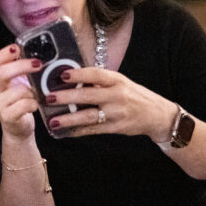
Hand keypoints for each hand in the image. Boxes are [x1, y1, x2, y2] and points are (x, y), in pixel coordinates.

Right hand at [0, 45, 39, 139]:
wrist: (18, 127)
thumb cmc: (20, 100)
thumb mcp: (19, 82)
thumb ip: (23, 68)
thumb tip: (39, 51)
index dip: (4, 53)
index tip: (17, 47)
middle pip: (1, 73)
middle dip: (21, 66)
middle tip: (38, 64)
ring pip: (16, 91)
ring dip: (32, 90)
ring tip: (38, 91)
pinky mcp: (7, 116)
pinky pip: (23, 106)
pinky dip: (33, 103)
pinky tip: (36, 104)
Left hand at [42, 66, 177, 140]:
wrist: (157, 115)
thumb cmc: (134, 96)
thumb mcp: (121, 82)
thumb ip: (100, 81)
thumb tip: (72, 78)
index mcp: (117, 80)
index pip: (96, 74)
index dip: (79, 74)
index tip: (62, 74)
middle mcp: (117, 95)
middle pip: (88, 96)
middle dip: (66, 97)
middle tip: (49, 97)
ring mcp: (116, 113)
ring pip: (89, 116)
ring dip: (69, 119)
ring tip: (53, 121)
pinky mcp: (116, 128)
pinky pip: (93, 130)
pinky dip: (78, 131)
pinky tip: (66, 132)